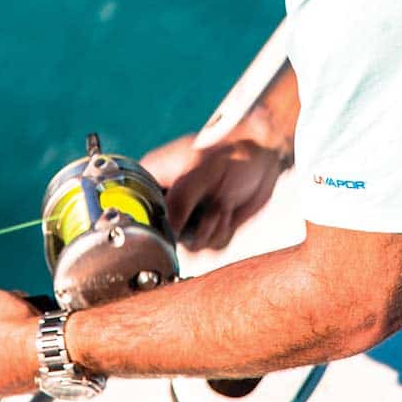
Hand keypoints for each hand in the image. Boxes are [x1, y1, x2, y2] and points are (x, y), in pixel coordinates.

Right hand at [141, 130, 287, 251]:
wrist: (265, 157)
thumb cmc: (233, 153)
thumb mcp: (201, 171)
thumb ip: (180, 200)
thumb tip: (168, 232)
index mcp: (154, 177)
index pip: (136, 212)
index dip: (154, 225)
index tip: (178, 223)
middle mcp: (167, 199)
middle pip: (163, 237)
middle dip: (193, 230)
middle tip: (209, 209)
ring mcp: (187, 214)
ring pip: (189, 246)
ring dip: (212, 231)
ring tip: (222, 205)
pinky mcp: (207, 225)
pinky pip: (209, 248)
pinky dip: (223, 234)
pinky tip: (228, 212)